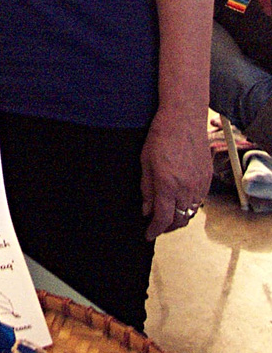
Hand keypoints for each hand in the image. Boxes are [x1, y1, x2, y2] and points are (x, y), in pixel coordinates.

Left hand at [140, 106, 211, 238]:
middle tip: (156, 226)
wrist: (184, 118)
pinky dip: (189, 207)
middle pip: (179, 220)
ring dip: (179, 218)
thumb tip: (146, 210)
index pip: (163, 218)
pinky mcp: (207, 179)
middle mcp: (186, 188)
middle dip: (166, 227)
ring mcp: (199, 184)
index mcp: (167, 185)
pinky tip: (180, 202)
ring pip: (190, 213)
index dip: (154, 230)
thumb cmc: (161, 136)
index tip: (148, 234)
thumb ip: (146, 188)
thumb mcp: (145, 162)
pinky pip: (199, 201)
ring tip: (167, 216)